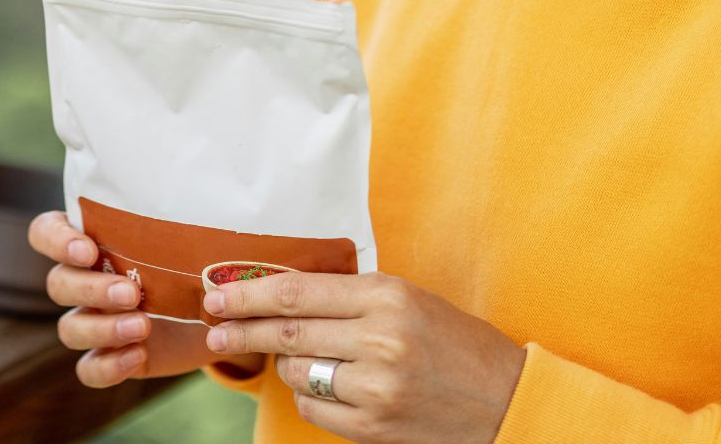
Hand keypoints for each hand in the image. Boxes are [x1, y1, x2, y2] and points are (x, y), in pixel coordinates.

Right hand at [26, 210, 248, 386]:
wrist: (219, 313)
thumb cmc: (199, 261)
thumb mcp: (194, 238)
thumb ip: (185, 224)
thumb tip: (208, 199)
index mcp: (92, 240)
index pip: (46, 232)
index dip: (56, 241)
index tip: (88, 250)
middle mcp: (84, 279)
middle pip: (58, 283)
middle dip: (91, 289)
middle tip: (131, 294)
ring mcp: (93, 320)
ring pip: (69, 328)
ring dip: (102, 328)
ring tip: (142, 328)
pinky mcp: (109, 356)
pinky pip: (88, 368)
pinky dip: (108, 366)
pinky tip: (138, 356)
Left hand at [203, 270, 524, 443]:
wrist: (505, 399)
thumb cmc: (454, 343)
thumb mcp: (407, 299)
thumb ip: (347, 296)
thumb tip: (274, 295)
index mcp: (386, 296)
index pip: (296, 293)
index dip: (247, 294)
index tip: (217, 295)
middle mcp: (379, 339)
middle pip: (285, 333)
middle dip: (241, 330)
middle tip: (214, 329)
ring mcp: (376, 387)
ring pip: (296, 373)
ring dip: (289, 366)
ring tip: (306, 361)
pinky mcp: (373, 427)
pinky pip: (313, 409)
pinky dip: (311, 398)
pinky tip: (331, 389)